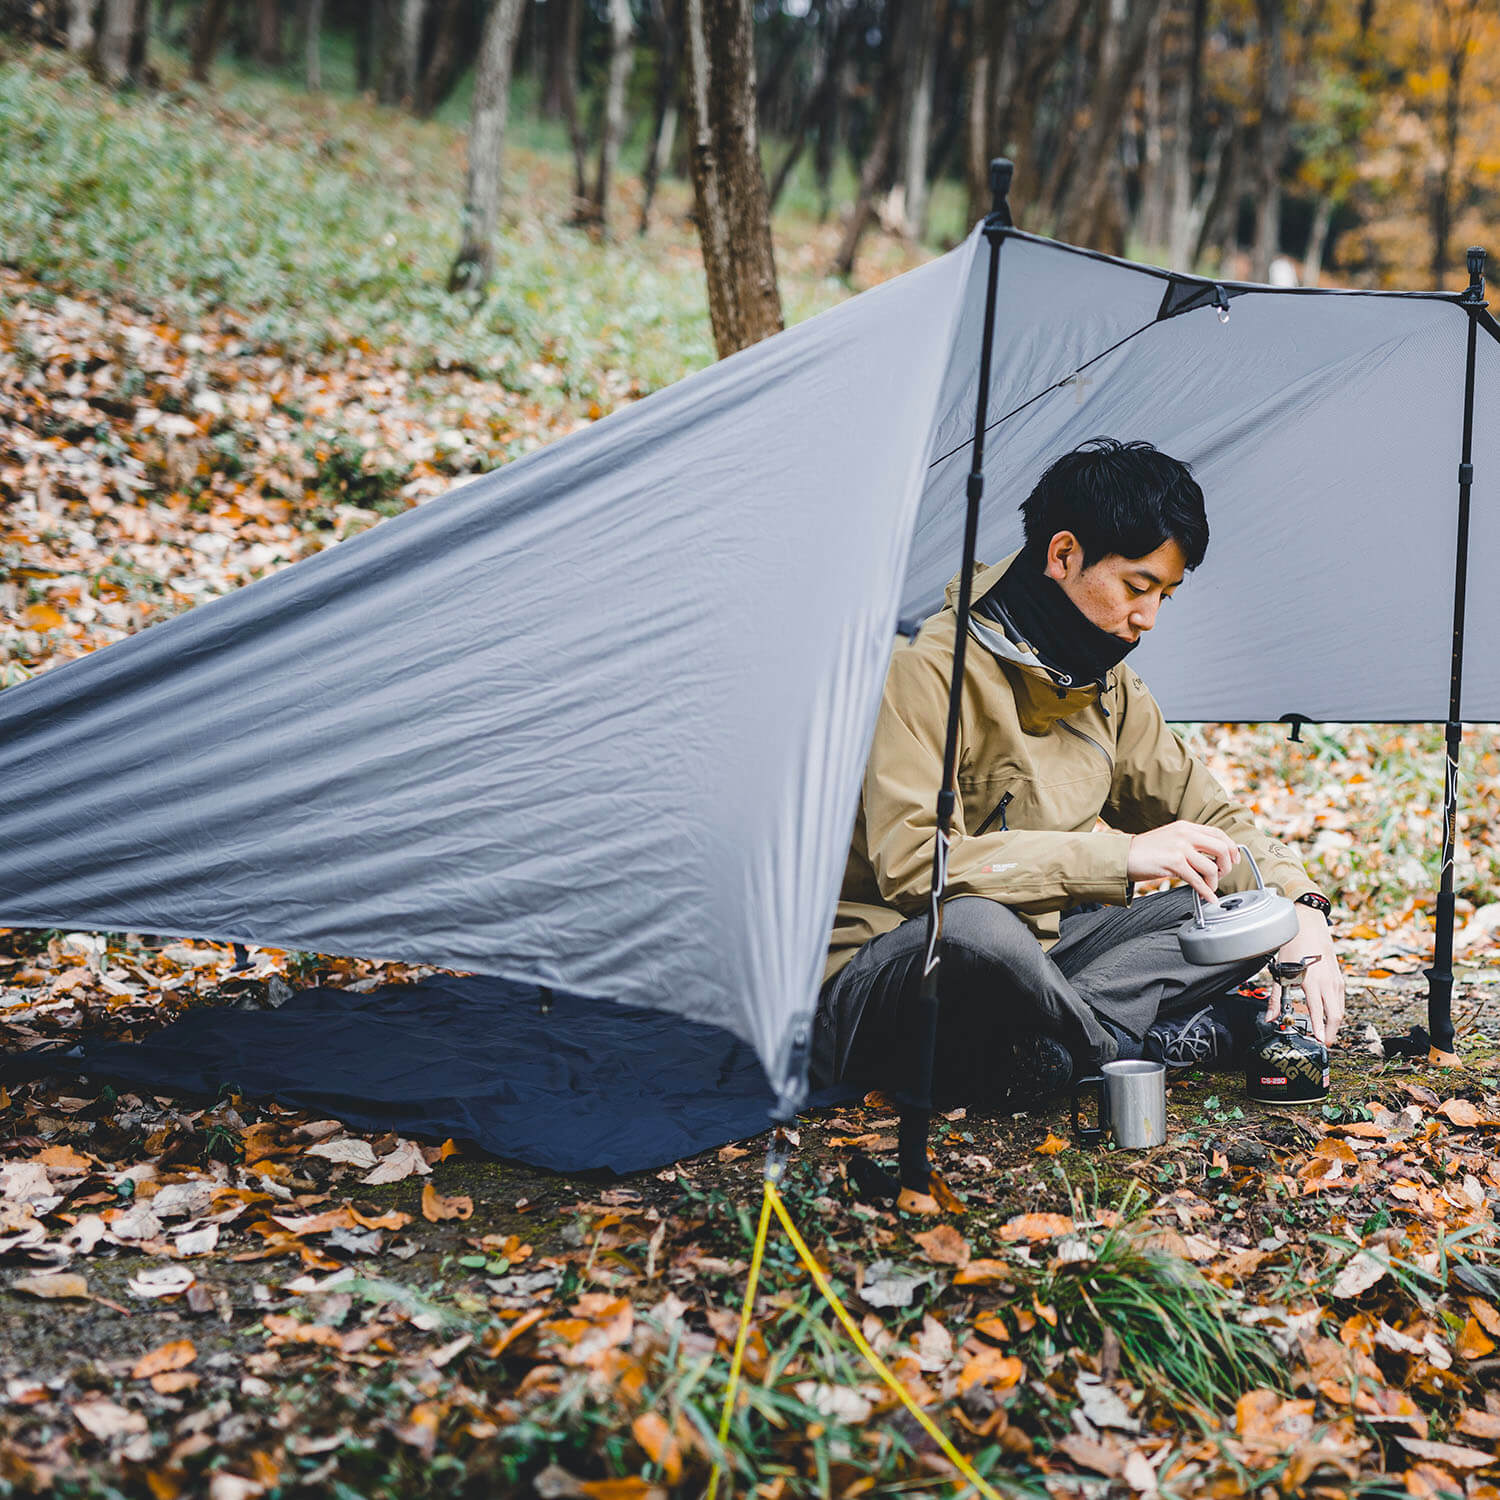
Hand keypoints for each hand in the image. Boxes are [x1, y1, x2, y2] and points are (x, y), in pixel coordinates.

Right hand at [1126, 821, 1240, 903]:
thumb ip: (1189, 843)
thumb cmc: (1144, 851)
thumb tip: (1210, 857)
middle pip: (1221, 848)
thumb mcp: (1170, 838)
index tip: (1234, 860)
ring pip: (1212, 867)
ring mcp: (1179, 848)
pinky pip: (1198, 880)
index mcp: (1185, 827)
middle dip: (1227, 866)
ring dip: (1214, 882)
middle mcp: (1185, 834)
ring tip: (1208, 888)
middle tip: (1221, 876)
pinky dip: (1206, 892)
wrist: (1122, 855)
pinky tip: (1208, 898)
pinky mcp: (1174, 863)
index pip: (1218, 834)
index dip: (1232, 848)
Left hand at [1272, 906, 1344, 1044]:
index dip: (1320, 1029)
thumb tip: (1270, 1019)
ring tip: (1325, 1035)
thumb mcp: (1280, 971)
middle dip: (1332, 1032)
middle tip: (1324, 1044)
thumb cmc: (1293, 946)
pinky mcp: (1340, 979)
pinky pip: (1341, 1000)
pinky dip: (1336, 1012)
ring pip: (1340, 1009)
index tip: (1320, 1042)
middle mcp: (1328, 982)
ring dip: (1334, 1023)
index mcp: (1312, 981)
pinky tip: (1328, 1018)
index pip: (1318, 1011)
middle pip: (1336, 1015)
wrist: (1309, 925)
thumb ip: (1277, 998)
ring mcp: (1336, 980)